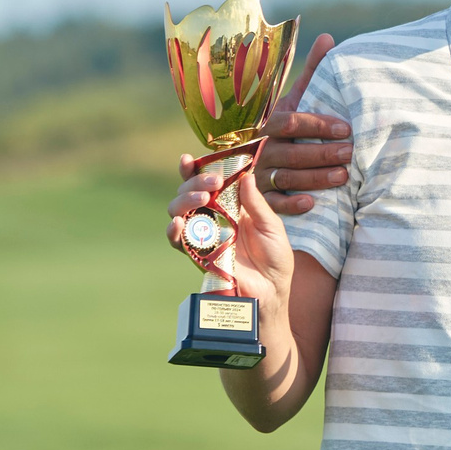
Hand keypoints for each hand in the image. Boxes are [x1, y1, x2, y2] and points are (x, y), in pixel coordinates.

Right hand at [165, 164, 295, 309]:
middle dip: (194, 183)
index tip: (188, 159)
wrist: (272, 290)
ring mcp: (203, 235)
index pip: (207, 182)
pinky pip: (179, 241)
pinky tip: (177, 223)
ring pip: (179, 212)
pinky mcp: (198, 255)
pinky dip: (175, 231)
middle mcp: (213, 217)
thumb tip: (246, 175)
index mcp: (230, 205)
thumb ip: (256, 203)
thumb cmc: (275, 257)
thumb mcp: (271, 225)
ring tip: (202, 198)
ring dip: (185, 200)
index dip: (194, 170)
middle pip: (189, 193)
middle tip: (212, 183)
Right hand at [210, 32, 353, 216]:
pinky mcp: (259, 200)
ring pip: (285, 178)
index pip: (291, 123)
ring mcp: (257, 175)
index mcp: (270, 124)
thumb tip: (327, 37)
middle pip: (290, 152)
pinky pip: (272, 204)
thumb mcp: (297, 101)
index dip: (318, 125)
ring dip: (315, 178)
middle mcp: (261, 149)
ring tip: (344, 177)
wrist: (265, 161)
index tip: (347, 128)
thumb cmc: (289, 128)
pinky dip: (291, 204)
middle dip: (322, 153)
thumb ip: (312, 73)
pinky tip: (312, 204)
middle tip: (351, 153)